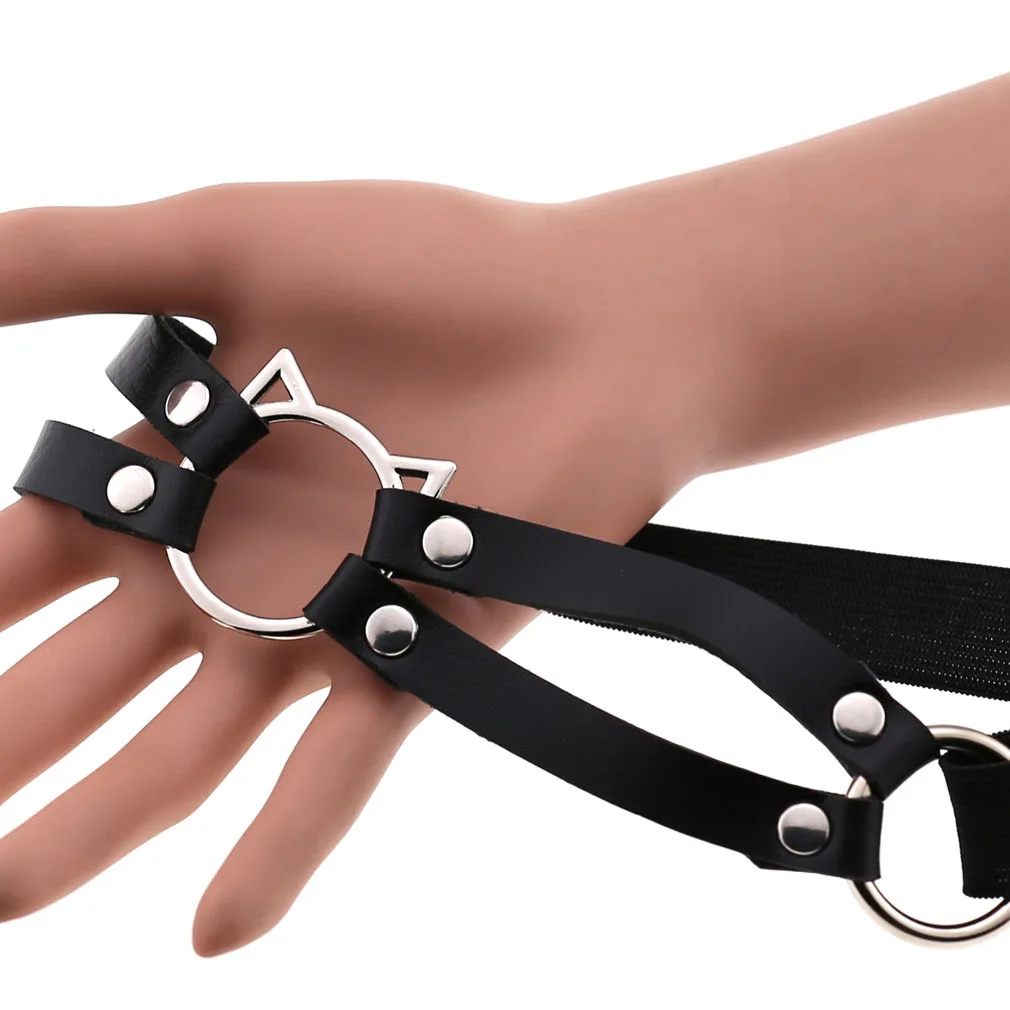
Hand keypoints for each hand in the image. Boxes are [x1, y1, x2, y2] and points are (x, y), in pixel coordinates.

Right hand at [0, 181, 714, 953]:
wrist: (597, 323)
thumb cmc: (431, 264)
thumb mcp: (227, 241)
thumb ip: (69, 259)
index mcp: (176, 470)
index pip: (14, 564)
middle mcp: (231, 562)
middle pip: (76, 679)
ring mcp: (320, 619)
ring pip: (183, 749)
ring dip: (90, 826)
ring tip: (11, 897)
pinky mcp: (416, 655)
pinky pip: (335, 772)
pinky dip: (279, 849)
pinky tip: (213, 931)